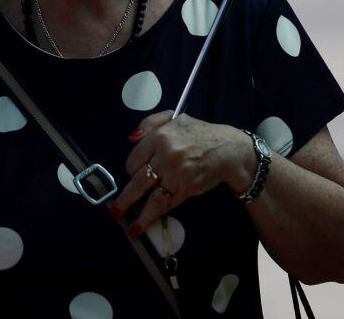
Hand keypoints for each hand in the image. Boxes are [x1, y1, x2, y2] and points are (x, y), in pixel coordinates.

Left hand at [110, 110, 253, 236]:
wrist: (229, 150)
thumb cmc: (200, 134)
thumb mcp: (176, 117)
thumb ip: (151, 123)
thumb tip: (130, 138)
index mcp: (161, 136)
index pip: (134, 158)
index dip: (131, 168)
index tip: (132, 175)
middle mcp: (167, 154)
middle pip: (138, 179)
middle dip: (125, 197)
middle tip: (115, 209)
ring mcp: (177, 173)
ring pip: (150, 196)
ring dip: (136, 212)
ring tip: (125, 223)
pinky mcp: (186, 188)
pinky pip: (165, 204)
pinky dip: (153, 216)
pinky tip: (142, 225)